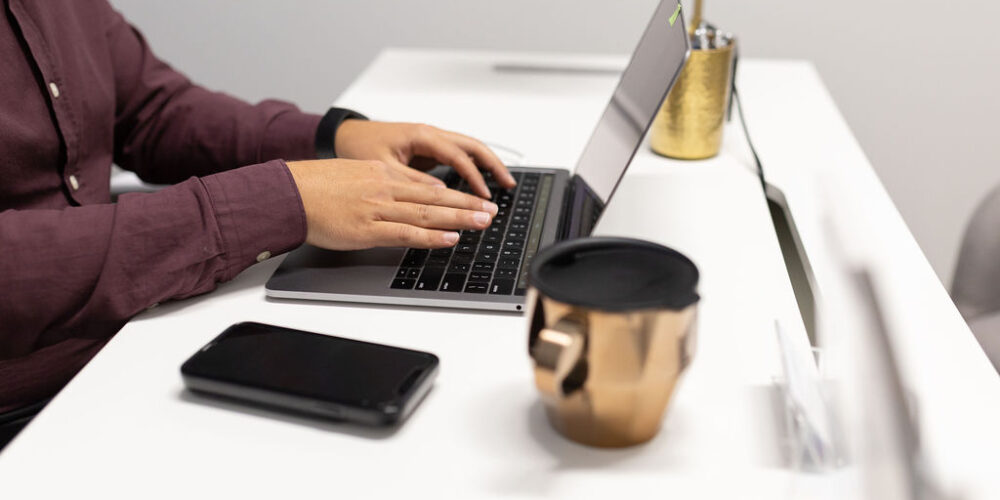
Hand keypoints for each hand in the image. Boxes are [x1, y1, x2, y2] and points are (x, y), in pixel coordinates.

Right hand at [286, 159, 497, 249]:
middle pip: (436, 196)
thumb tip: (405, 196)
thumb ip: (381, 185)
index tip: (475, 199)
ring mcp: (378, 208)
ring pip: (428, 213)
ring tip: (482, 222)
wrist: (288, 193)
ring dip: (459, 218)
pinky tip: (450, 238)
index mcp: (382, 174)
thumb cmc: (314, 187)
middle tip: (491, 211)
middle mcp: (385, 188)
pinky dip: (431, 236)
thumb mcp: (354, 176)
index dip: (456, 193)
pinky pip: (406, 233)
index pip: (428, 184)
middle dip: (467, 204)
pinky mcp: (368, 229)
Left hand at [334, 120, 515, 198]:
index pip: (457, 155)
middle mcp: (430, 134)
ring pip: (468, 149)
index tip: (483, 196)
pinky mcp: (429, 149)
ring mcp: (432, 140)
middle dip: (493, 165)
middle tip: (509, 185)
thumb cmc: (359, 146)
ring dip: (487, 165)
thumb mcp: (382, 166)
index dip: (473, 176)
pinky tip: (480, 182)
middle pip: (472, 147)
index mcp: (421, 135)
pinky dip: (473, 167)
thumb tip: (440, 194)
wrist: (345, 135)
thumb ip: (412, 180)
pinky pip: (457, 156)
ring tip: (503, 183)